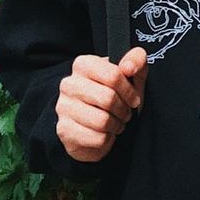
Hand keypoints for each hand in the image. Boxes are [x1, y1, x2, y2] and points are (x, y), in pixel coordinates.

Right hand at [56, 47, 147, 161]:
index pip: (113, 75)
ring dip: (116, 125)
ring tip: (116, 123)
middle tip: (125, 113)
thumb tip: (129, 67)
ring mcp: (64, 107)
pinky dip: (107, 139)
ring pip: (102, 120)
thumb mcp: (130, 76)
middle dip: (123, 109)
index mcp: (83, 64)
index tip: (134, 99)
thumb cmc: (114, 96)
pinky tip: (105, 133)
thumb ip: (136, 61)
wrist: (94, 125)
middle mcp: (69, 83)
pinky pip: (96, 138)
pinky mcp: (64, 130)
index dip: (129, 91)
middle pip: (108, 98)